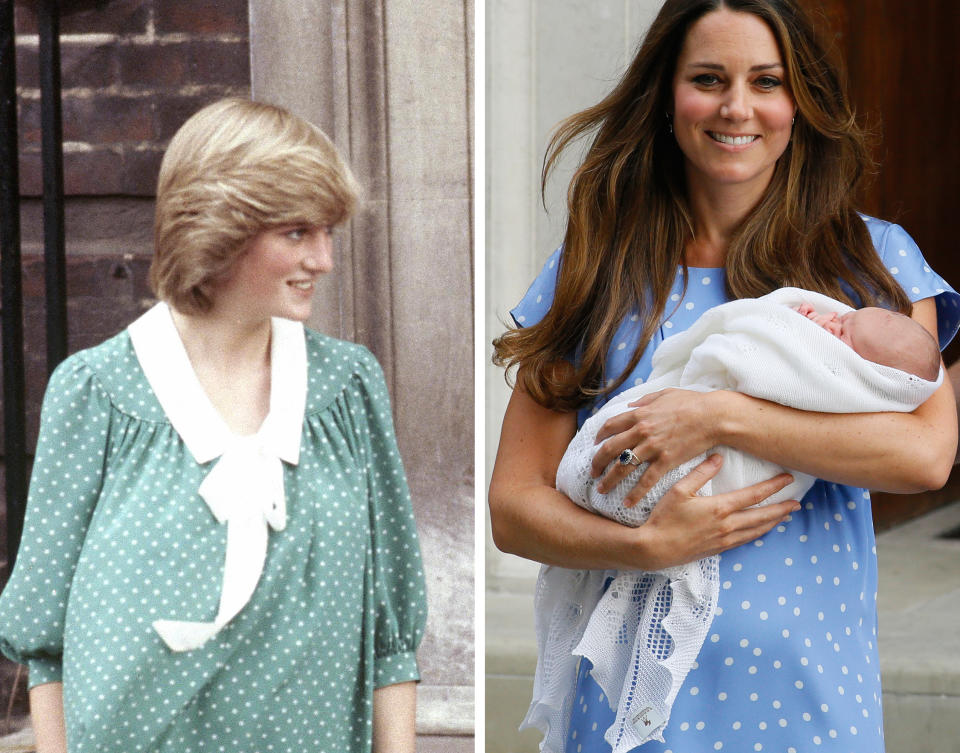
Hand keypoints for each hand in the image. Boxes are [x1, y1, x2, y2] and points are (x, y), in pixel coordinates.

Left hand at [592, 387, 718, 504]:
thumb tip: (630, 405)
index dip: (599, 436)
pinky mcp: (666, 461)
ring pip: (623, 466)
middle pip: (610, 449)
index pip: (610, 426)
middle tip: (592, 472)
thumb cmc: (691, 402)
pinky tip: (627, 503)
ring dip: (609, 480)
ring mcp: (653, 447)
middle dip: (597, 462)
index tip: (594, 445)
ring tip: (601, 490)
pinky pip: (646, 480)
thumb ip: (645, 400)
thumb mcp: (664, 394)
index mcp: (639, 414)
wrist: (713, 416)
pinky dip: (635, 493)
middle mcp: (641, 431)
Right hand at [634, 454, 798, 570]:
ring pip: (757, 530)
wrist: (654, 549)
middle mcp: (727, 525)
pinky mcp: (718, 549)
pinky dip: (758, 534)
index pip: (754, 495)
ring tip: (785, 516)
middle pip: (762, 516)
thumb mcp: (679, 490)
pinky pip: (746, 541)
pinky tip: (762, 531)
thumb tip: (719, 457)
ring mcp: (724, 540)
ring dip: (773, 522)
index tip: (788, 478)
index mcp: (720, 508)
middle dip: (782, 508)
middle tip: (797, 502)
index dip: (773, 486)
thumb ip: (700, 473)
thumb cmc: (664, 518)